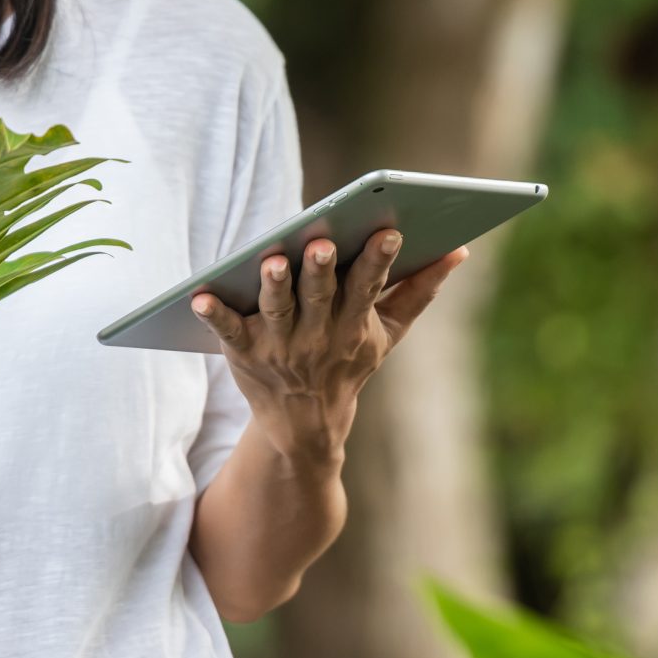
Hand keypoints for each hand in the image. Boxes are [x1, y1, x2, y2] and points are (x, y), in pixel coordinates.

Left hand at [191, 223, 467, 460]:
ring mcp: (279, 345)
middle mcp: (317, 335)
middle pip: (319, 296)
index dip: (378, 260)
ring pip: (276, 309)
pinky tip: (198, 296)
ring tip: (271, 261)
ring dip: (274, 286)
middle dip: (321, 269)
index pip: (369, 287)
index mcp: (354, 324)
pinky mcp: (243, 352)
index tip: (388, 232)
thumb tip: (459, 250)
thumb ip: (420, 291)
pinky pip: (226, 330)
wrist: (304, 425)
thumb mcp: (388, 332)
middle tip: (320, 241)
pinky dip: (213, 314)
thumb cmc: (348, 361)